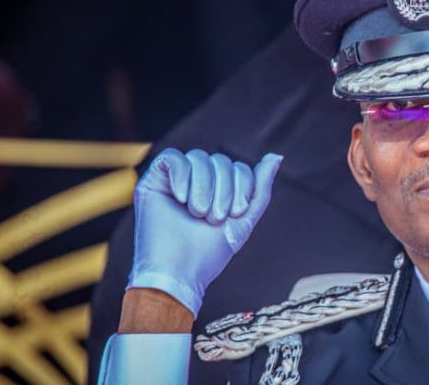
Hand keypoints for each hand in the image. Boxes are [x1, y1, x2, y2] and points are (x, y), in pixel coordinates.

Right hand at [128, 148, 282, 315]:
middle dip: (223, 189)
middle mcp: (197, 182)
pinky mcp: (153, 181)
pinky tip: (181, 198)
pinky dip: (181, 174)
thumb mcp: (243, 219)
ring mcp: (174, 181)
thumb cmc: (208, 252)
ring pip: (198, 157)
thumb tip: (276, 156)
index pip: (238, 168)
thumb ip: (260, 188)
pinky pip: (171, 157)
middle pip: (220, 160)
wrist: (177, 272)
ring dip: (204, 186)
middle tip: (214, 218)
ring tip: (198, 213)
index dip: (242, 186)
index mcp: (218, 191)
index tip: (234, 214)